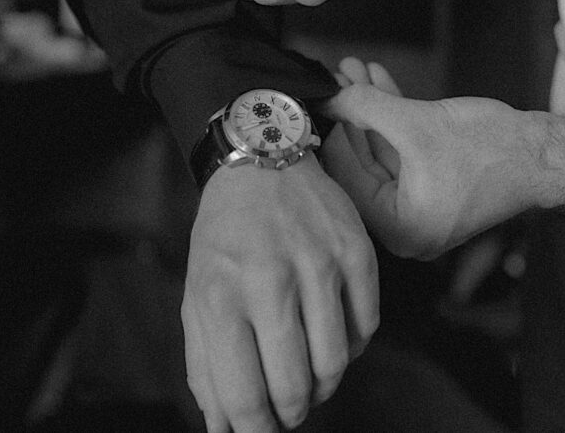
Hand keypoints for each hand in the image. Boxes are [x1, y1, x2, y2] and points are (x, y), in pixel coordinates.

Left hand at [182, 152, 378, 431]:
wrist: (261, 160)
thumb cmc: (225, 239)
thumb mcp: (198, 296)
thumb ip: (206, 366)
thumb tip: (223, 429)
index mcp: (221, 297)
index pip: (243, 397)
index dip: (254, 432)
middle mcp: (270, 282)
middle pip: (294, 388)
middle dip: (290, 414)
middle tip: (286, 411)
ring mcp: (318, 265)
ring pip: (336, 364)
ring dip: (322, 385)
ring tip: (308, 375)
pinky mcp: (356, 252)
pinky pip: (366, 329)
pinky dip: (350, 346)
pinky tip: (329, 332)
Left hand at [323, 58, 564, 259]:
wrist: (545, 153)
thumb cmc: (491, 149)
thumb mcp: (416, 124)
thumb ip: (364, 107)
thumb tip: (326, 93)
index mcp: (398, 227)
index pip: (345, 176)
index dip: (331, 130)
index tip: (317, 96)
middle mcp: (403, 226)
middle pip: (361, 162)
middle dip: (350, 113)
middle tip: (334, 75)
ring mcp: (417, 206)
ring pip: (380, 149)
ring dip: (369, 107)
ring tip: (353, 67)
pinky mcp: (431, 184)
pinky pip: (402, 149)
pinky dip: (392, 116)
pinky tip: (376, 79)